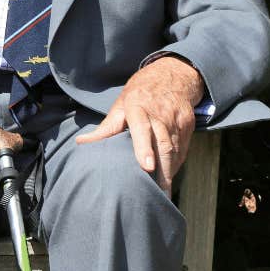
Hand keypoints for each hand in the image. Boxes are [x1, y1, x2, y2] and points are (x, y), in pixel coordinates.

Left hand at [76, 57, 203, 194]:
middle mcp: (159, 114)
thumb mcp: (120, 106)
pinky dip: (176, 165)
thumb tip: (80, 143)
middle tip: (158, 193)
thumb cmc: (138, 96)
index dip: (144, 147)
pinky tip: (169, 177)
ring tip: (162, 192)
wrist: (170, 77)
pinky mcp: (189, 126)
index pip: (142, 128)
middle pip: (163, 144)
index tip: (146, 167)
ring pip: (175, 150)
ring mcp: (176, 120)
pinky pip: (183, 150)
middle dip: (162, 170)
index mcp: (138, 107)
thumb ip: (105, 128)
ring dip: (169, 172)